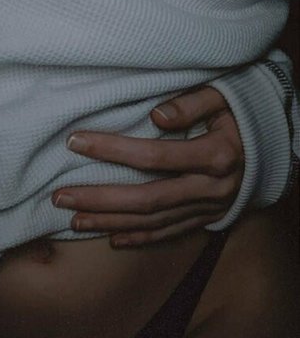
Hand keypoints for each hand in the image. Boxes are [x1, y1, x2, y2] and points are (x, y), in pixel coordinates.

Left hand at [52, 86, 243, 246]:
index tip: (75, 142)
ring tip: (73, 221)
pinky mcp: (208, 219)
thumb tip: (155, 117)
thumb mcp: (225, 97)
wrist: (276, 145)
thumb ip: (192, 103)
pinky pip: (170, 234)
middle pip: (147, 199)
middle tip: (61, 197)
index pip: (154, 156)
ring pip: (154, 222)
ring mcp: (209, 208)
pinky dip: (141, 239)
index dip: (112, 149)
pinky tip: (111, 240)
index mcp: (216, 155)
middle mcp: (211, 188)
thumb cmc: (242, 112)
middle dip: (101, 200)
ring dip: (112, 223)